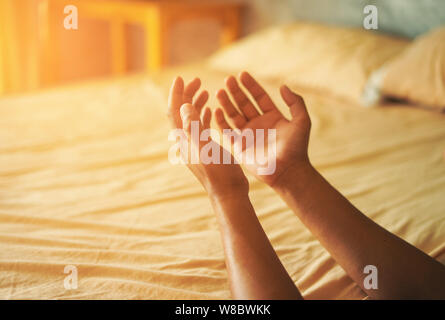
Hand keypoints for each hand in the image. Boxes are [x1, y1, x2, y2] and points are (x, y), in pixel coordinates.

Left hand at [168, 77, 248, 198]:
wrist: (228, 192)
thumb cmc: (218, 172)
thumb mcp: (205, 147)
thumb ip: (194, 126)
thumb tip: (183, 105)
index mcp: (184, 139)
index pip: (174, 112)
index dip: (176, 94)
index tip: (180, 78)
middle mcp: (187, 140)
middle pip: (181, 112)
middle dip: (186, 95)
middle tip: (197, 81)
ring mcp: (196, 144)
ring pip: (191, 118)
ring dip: (195, 103)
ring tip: (204, 90)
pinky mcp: (206, 148)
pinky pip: (200, 127)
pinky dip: (203, 114)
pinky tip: (209, 108)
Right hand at [215, 71, 311, 186]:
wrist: (287, 171)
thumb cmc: (297, 148)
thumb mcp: (302, 121)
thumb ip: (295, 102)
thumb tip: (283, 86)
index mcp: (272, 116)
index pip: (259, 97)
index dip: (251, 85)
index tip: (242, 74)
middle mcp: (259, 124)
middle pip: (244, 103)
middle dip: (236, 91)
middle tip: (228, 79)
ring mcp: (248, 135)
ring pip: (234, 115)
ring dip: (226, 103)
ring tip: (219, 92)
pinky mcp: (240, 146)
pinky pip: (227, 131)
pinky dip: (221, 121)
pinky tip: (216, 110)